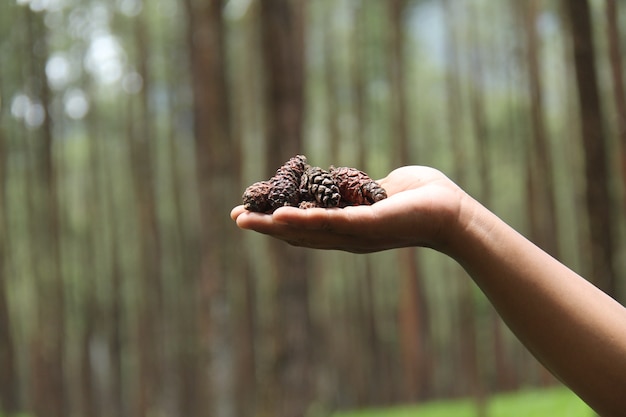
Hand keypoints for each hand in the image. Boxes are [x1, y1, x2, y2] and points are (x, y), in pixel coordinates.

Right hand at [230, 166, 468, 252]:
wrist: (455, 212)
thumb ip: (360, 189)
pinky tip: (281, 217)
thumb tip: (351, 181)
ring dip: (274, 226)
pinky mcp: (369, 225)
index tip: (251, 212)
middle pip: (298, 234)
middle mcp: (347, 236)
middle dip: (265, 227)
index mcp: (347, 226)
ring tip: (245, 219)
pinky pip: (332, 222)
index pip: (305, 225)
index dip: (276, 220)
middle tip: (235, 218)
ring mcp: (356, 233)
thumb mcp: (380, 190)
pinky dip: (304, 221)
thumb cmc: (424, 198)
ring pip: (308, 231)